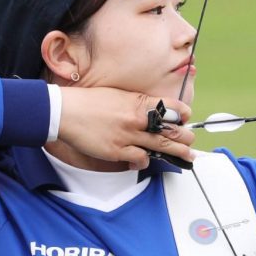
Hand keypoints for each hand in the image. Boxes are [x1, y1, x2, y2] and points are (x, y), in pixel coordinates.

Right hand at [56, 87, 195, 169]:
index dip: (183, 114)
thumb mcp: (119, 95)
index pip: (171, 107)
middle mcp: (137, 119)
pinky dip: (145, 160)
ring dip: (177, 153)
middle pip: (171, 130)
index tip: (186, 118)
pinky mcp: (117, 151)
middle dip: (185, 138)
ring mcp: (128, 136)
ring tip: (187, 156)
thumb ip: (138, 103)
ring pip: (160, 146)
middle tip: (191, 141)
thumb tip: (154, 110)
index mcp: (138, 102)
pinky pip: (139, 159)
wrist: (65, 111)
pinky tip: (147, 160)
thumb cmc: (90, 101)